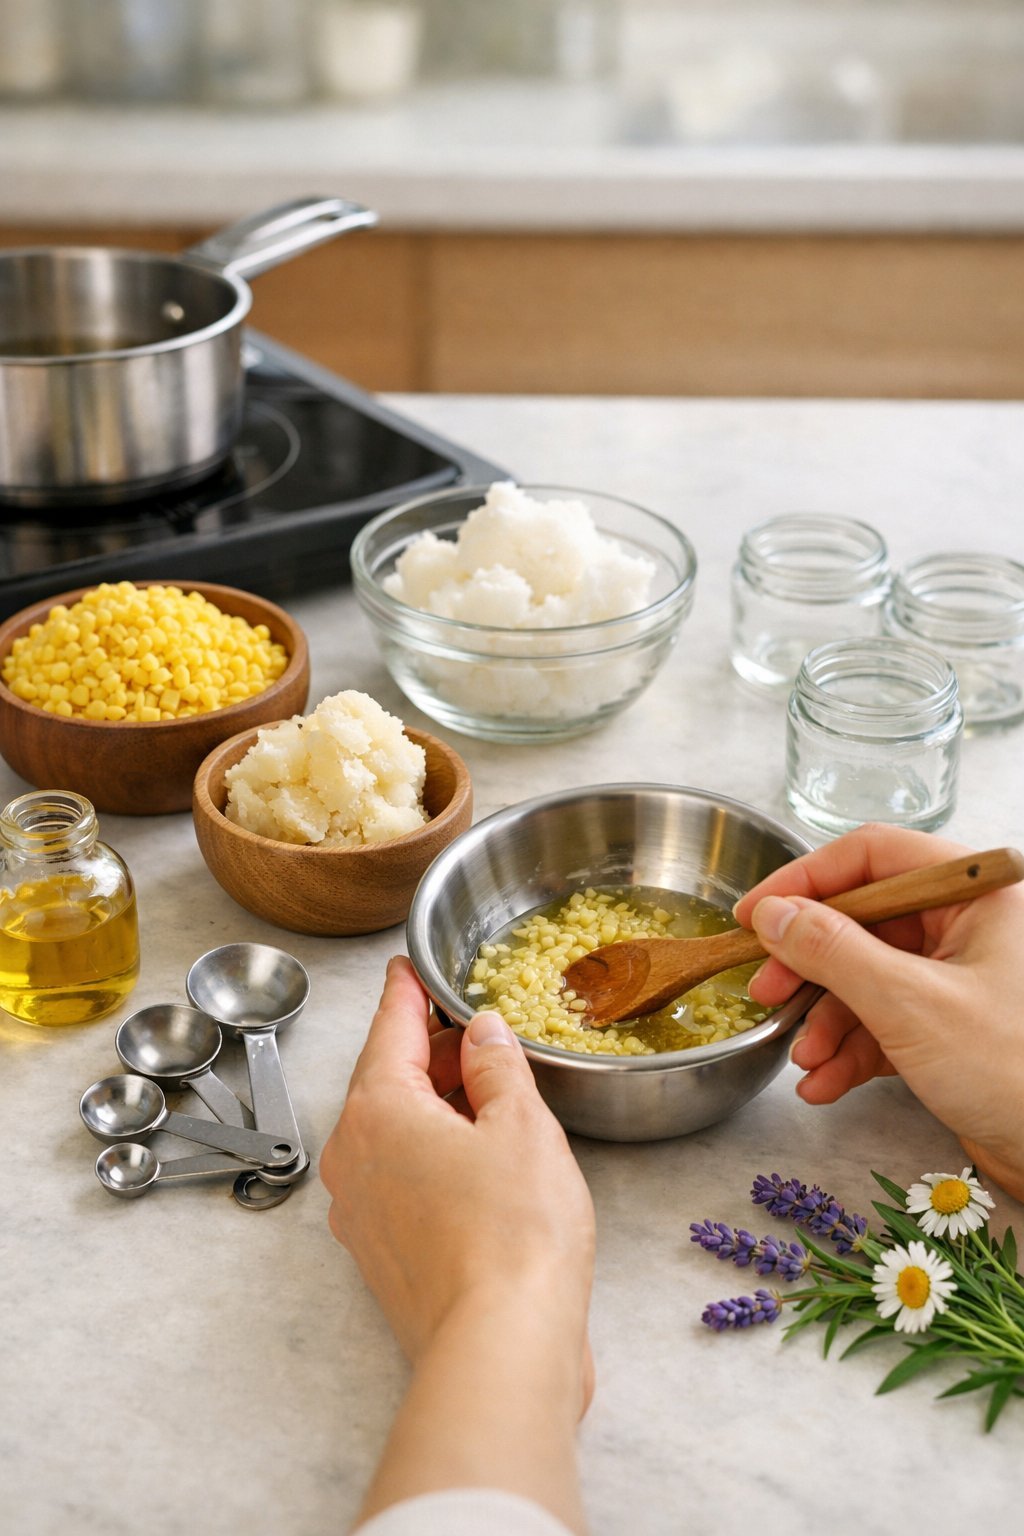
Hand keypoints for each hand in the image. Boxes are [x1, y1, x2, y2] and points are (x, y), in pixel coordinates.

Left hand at [320, 955, 594, 1399]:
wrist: (499, 1348)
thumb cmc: (512, 1237)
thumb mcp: (522, 1125)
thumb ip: (498, 1067)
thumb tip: (483, 1034)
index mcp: (378, 1110)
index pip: (390, 1029)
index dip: (406, 993)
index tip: (407, 969)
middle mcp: (354, 1157)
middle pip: (386, 1080)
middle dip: (431, 1051)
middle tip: (475, 1031)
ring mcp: (362, 1211)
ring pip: (393, 1131)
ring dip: (436, 1104)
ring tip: (491, 1093)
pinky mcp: (383, 1253)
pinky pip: (400, 1177)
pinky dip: (432, 1152)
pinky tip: (479, 1156)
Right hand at [733, 823, 1023, 1202]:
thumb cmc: (1014, 1072)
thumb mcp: (909, 1004)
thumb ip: (833, 951)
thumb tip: (774, 914)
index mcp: (975, 895)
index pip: (873, 856)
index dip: (806, 880)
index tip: (755, 913)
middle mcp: (967, 926)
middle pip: (862, 919)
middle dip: (810, 964)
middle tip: (768, 991)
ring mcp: (958, 977)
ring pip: (865, 976)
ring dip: (826, 1019)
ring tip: (803, 1059)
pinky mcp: (949, 1026)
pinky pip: (882, 1020)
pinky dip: (849, 1050)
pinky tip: (825, 1083)